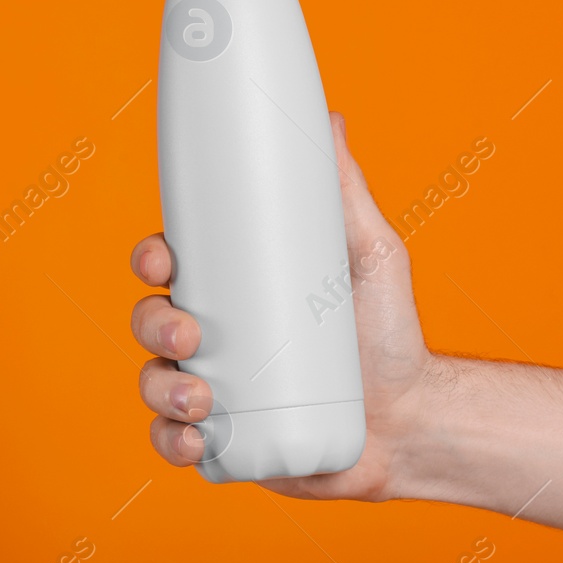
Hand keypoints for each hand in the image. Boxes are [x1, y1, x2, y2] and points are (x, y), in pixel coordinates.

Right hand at [129, 112, 437, 499]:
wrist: (413, 419)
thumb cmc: (387, 333)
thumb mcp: (367, 253)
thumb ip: (345, 191)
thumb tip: (332, 119)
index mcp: (233, 290)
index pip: (171, 266)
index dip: (150, 259)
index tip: (163, 261)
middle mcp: (212, 339)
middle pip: (149, 321)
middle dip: (152, 325)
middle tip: (191, 334)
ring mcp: (212, 392)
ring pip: (153, 382)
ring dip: (159, 389)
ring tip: (201, 401)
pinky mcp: (222, 443)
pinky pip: (172, 441)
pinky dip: (171, 441)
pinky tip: (194, 439)